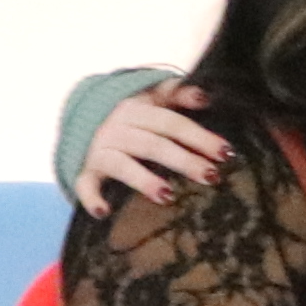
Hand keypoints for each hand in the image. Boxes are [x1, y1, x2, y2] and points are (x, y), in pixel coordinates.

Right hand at [76, 83, 232, 214]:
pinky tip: (104, 212)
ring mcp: (98, 151)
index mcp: (136, 109)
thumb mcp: (150, 98)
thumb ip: (177, 93)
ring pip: (122, 164)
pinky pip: (84, 185)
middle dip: (183, 160)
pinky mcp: (84, 171)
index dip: (199, 137)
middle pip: (153, 145)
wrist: (80, 120)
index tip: (226, 152)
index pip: (172, 123)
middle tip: (211, 176)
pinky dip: (91, 198)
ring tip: (167, 195)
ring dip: (143, 180)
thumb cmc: (130, 115)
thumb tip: (206, 97)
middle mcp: (116, 128)